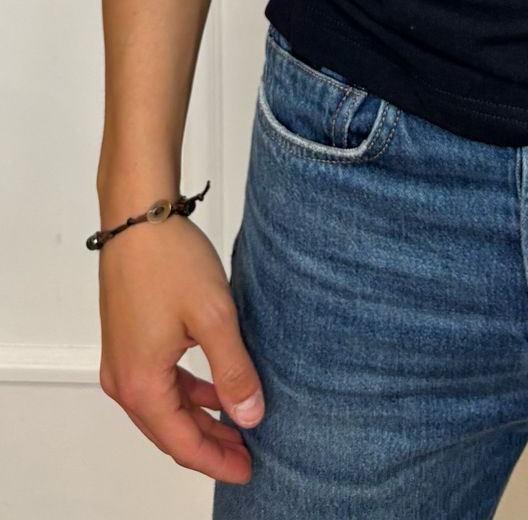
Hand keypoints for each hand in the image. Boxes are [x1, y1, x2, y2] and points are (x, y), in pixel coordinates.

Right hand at [97, 215, 263, 484]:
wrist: (138, 215)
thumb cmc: (169, 259)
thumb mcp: (215, 318)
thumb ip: (233, 371)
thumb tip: (249, 415)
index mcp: (140, 383)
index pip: (182, 443)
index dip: (217, 461)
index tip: (249, 469)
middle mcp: (123, 380)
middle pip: (169, 431)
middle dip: (210, 446)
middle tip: (248, 455)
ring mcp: (121, 360)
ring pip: (164, 408)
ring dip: (199, 420)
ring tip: (237, 426)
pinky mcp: (127, 341)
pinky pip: (157, 384)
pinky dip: (186, 395)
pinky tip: (212, 390)